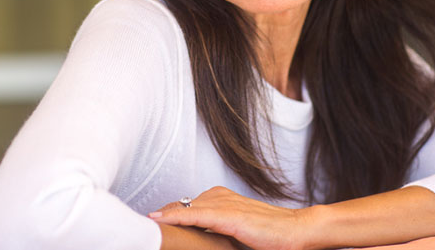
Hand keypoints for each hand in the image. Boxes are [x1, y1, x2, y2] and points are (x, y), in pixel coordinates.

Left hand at [150, 186, 315, 249]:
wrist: (297, 231)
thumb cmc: (270, 235)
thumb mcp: (236, 231)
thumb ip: (217, 230)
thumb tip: (199, 239)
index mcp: (220, 198)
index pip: (185, 205)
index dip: (166, 213)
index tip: (149, 221)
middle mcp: (219, 197)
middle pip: (180, 205)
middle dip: (161, 215)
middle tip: (137, 224)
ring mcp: (224, 205)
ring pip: (184, 208)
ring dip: (163, 215)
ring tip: (143, 223)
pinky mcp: (229, 217)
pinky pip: (196, 215)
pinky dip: (176, 217)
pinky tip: (159, 219)